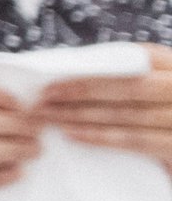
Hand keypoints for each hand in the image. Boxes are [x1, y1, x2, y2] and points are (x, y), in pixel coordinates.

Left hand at [32, 46, 171, 168]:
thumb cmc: (164, 110)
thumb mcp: (156, 84)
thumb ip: (131, 74)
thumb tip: (76, 68)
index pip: (133, 60)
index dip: (91, 71)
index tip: (51, 78)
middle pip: (127, 88)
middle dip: (80, 94)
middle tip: (41, 100)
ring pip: (128, 114)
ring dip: (82, 116)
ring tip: (50, 118)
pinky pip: (137, 140)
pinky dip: (102, 137)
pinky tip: (75, 135)